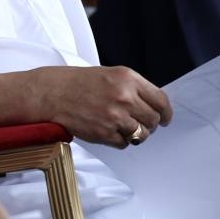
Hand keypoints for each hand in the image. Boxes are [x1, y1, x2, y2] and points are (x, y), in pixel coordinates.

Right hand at [37, 65, 171, 146]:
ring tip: (123, 127)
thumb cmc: (79, 82)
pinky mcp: (105, 133)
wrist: (53, 93)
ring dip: (136, 134)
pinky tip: (109, 130)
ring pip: (142, 134)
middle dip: (150, 124)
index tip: (165, 118)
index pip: (161, 100)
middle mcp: (124, 97)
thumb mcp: (110, 74)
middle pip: (153, 120)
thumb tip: (153, 104)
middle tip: (140, 123)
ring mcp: (115, 116)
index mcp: (128, 78)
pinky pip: (124, 144)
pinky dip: (120, 140)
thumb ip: (132, 87)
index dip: (166, 112)